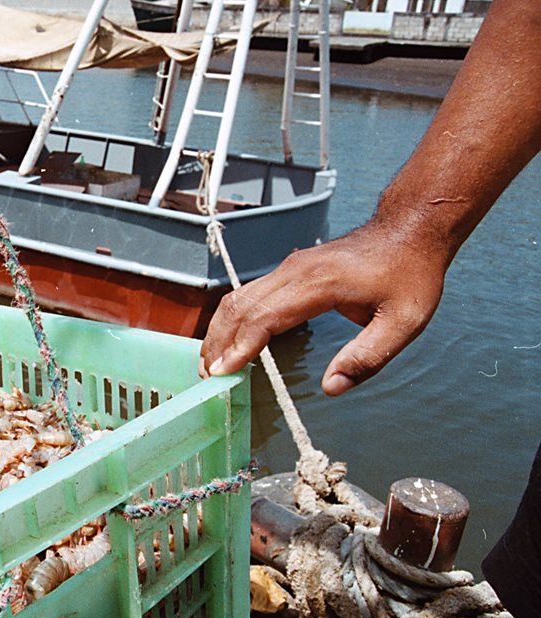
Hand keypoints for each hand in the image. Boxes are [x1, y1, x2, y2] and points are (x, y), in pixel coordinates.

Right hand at [199, 223, 447, 394]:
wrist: (410, 229)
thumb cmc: (410, 275)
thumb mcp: (404, 322)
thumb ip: (367, 357)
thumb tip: (332, 388)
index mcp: (318, 284)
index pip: (264, 317)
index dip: (240, 347)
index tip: (223, 373)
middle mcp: (294, 272)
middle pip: (240, 307)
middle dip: (219, 343)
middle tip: (207, 377)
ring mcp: (289, 268)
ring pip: (238, 297)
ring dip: (220, 330)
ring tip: (210, 362)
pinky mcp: (290, 269)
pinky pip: (249, 293)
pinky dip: (233, 318)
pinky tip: (230, 338)